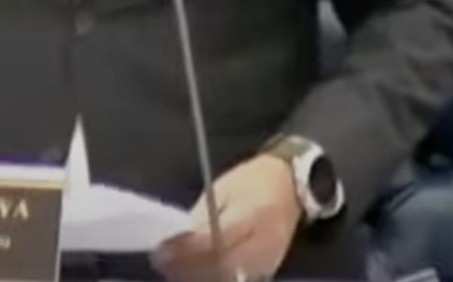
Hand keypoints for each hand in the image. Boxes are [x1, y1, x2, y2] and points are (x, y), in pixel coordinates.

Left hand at [151, 155, 300, 281]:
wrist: (291, 186)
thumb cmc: (253, 181)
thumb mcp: (222, 189)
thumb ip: (202, 218)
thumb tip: (178, 241)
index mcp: (253, 213)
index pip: (215, 240)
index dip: (185, 249)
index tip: (161, 251)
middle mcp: (264, 242)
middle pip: (220, 265)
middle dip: (187, 267)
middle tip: (161, 262)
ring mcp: (268, 261)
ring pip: (227, 278)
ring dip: (197, 276)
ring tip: (173, 269)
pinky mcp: (267, 271)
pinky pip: (236, 279)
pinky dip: (213, 278)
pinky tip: (194, 273)